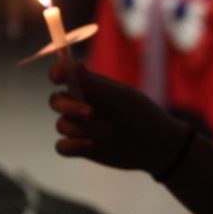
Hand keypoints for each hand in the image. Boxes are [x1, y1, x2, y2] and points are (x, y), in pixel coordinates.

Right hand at [48, 62, 189, 176]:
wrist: (156, 148)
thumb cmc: (142, 116)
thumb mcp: (122, 99)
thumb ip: (96, 86)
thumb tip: (76, 65)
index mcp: (89, 86)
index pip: (63, 74)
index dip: (56, 73)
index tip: (57, 77)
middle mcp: (79, 104)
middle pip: (56, 101)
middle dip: (70, 107)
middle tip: (90, 112)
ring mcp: (78, 126)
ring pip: (61, 125)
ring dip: (83, 129)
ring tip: (109, 131)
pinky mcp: (79, 147)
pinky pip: (61, 146)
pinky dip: (72, 145)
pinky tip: (90, 145)